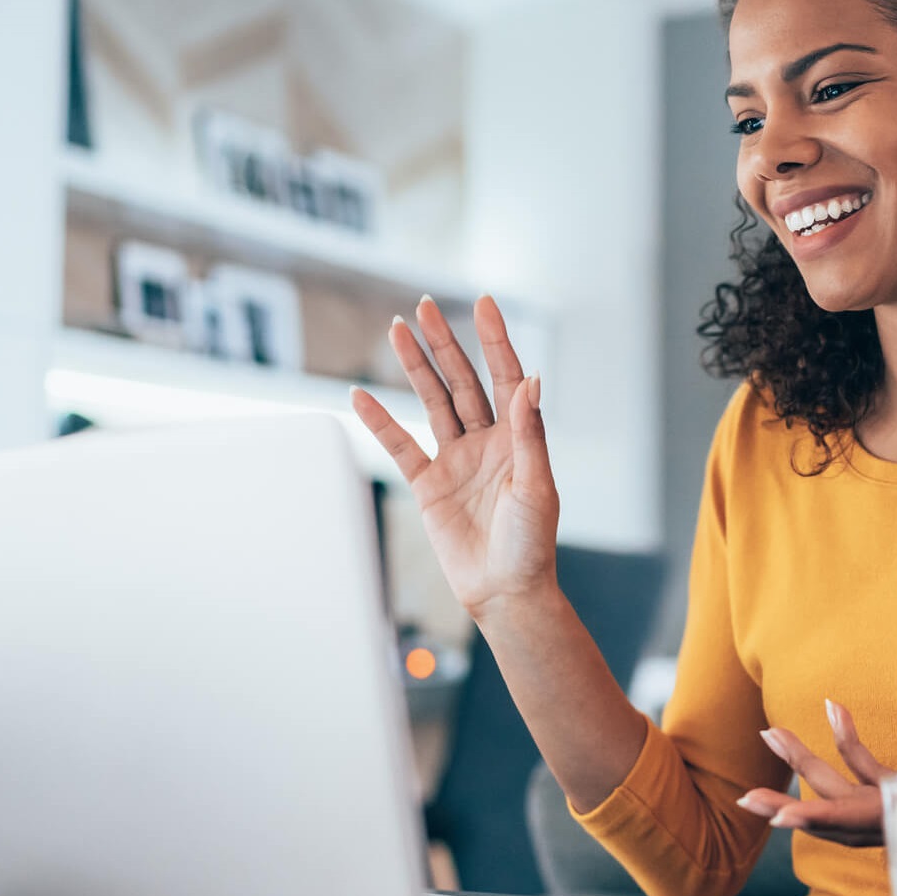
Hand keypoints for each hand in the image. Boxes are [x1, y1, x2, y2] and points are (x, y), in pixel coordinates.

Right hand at [349, 295, 557, 615]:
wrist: (505, 592)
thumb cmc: (531, 545)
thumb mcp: (536, 486)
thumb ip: (529, 433)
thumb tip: (532, 380)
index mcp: (518, 438)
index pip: (505, 377)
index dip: (495, 340)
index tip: (484, 303)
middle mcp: (487, 442)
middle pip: (462, 381)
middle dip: (444, 343)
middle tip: (425, 306)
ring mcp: (456, 460)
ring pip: (432, 402)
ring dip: (415, 368)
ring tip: (396, 329)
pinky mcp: (429, 485)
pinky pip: (401, 447)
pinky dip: (380, 422)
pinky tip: (361, 396)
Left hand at [737, 677, 896, 847]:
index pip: (866, 817)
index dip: (819, 815)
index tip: (777, 815)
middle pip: (845, 815)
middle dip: (795, 796)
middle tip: (746, 789)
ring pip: (855, 801)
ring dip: (814, 770)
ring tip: (775, 731)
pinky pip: (877, 784)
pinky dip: (852, 754)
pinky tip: (838, 713)